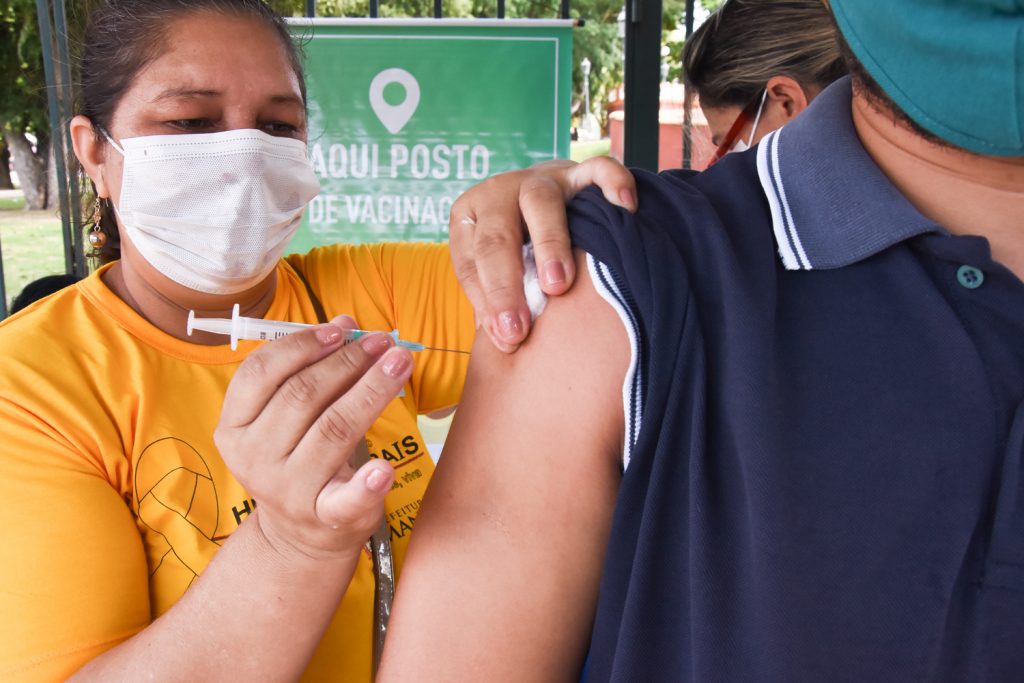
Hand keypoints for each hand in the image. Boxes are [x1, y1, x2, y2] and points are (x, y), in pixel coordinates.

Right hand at [215, 316, 411, 560]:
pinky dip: (366, 484)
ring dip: (370, 390)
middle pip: (302, 397)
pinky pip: (346, 499)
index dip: (301, 346)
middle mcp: (254, 458)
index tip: (340, 330)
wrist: (299, 533)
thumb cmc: (297, 455)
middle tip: (383, 341)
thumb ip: (311, 369)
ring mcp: (288, 491)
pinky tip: (385, 467)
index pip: (260, 374)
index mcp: (234, 426)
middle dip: (347, 361)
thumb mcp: (288, 416)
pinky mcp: (324, 518)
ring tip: (399, 363)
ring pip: (332, 430)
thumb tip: (346, 325)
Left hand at [450, 156, 636, 352]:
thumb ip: (495, 299)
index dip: (486, 301)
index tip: (507, 337)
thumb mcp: (496, 267)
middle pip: (496, 237)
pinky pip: (598, 170)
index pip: (470, 261)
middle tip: (520, 328)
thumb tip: (506, 342)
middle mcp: (500, 192)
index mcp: (469, 216)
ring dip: (549, 245)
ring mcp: (541, 179)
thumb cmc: (517, 245)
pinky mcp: (579, 172)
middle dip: (505, 286)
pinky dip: (612, 184)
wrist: (546, 194)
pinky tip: (626, 209)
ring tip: (558, 285)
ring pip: (541, 203)